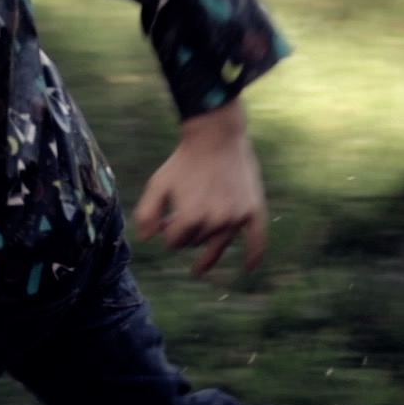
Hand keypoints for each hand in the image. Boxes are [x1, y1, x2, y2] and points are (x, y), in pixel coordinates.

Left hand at [132, 100, 268, 276]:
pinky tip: (248, 267)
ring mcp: (237, 217)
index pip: (174, 243)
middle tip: (184, 209)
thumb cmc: (183, 162)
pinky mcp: (253, 210)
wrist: (216, 137)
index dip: (168, 230)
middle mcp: (216, 221)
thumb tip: (146, 240)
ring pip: (217, 243)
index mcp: (191, 218)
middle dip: (186, 231)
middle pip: (195, 243)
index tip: (168, 217)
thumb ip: (146, 214)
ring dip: (206, 235)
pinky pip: (257, 240)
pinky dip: (253, 255)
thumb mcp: (157, 185)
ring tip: (201, 215)